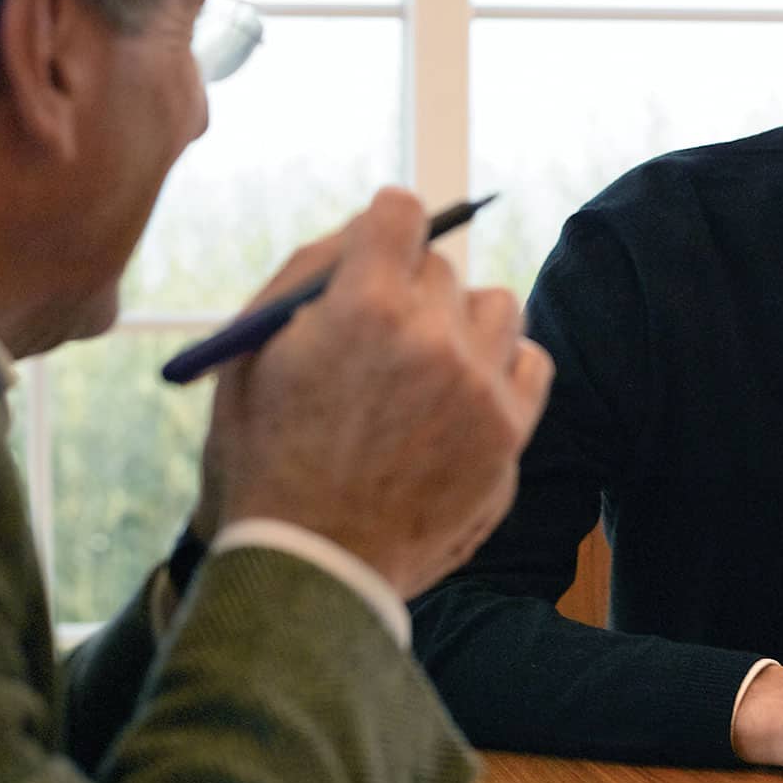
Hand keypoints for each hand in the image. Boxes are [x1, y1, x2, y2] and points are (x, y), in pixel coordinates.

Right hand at [200, 188, 553, 597]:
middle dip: (408, 289)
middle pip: (441, 266)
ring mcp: (479, 387)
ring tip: (424, 369)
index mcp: (363, 308)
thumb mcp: (250, 355)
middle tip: (378, 336)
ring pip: (495, 305)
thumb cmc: (265, 460)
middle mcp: (433, 338)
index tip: (378, 249)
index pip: (402, 212)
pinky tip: (464, 393)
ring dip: (462, 323)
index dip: (384, 226)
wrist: (309, 571)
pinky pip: (532, 360)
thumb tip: (369, 226)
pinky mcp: (510, 432)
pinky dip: (502, 367)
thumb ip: (308, 273)